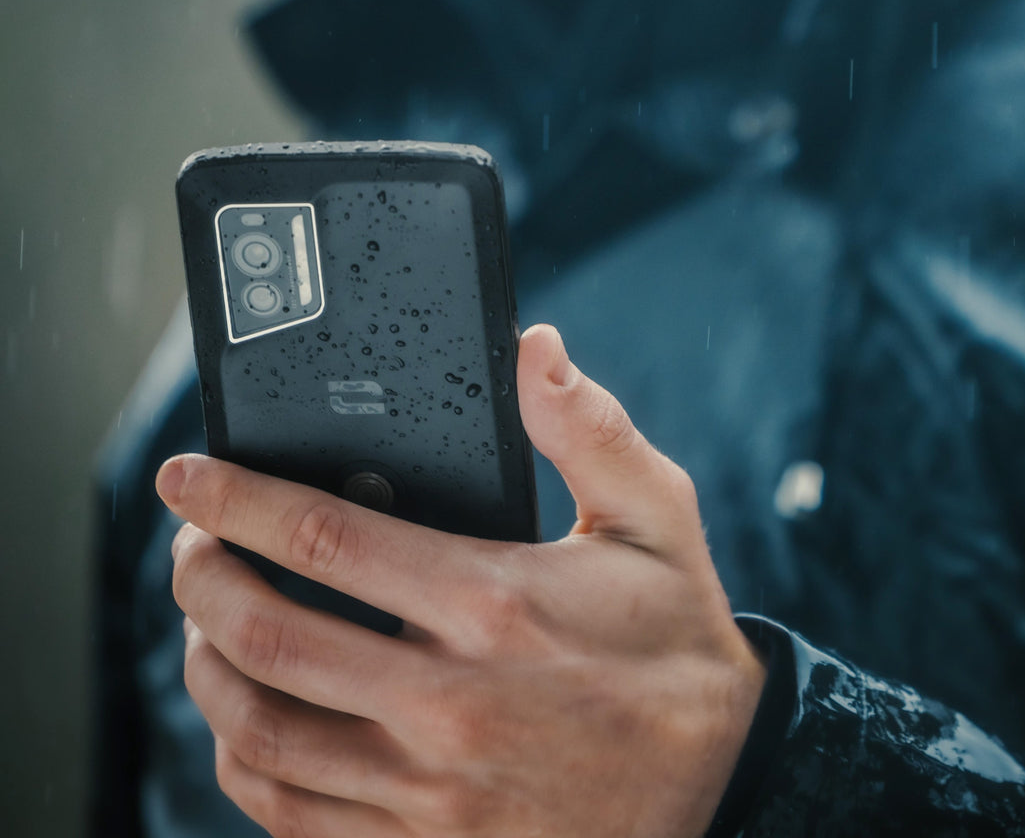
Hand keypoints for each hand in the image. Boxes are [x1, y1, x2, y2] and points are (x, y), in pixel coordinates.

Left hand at [157, 324, 766, 837]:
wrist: (721, 783)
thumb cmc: (675, 640)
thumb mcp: (655, 515)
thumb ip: (587, 426)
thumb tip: (533, 347)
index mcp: (493, 603)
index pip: (323, 539)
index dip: (236, 499)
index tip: (189, 475)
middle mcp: (447, 702)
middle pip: (266, 636)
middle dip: (200, 578)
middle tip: (190, 543)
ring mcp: (429, 792)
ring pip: (258, 733)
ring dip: (205, 667)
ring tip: (204, 624)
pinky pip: (290, 816)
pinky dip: (242, 762)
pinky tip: (246, 721)